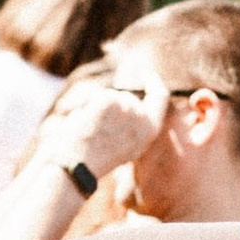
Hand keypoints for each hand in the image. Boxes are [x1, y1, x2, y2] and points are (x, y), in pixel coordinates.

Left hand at [44, 76, 161, 179]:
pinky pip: (96, 95)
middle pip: (129, 97)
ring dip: (98, 108)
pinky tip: (84, 123)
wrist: (79, 166)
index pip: (160, 96)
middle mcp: (142, 117)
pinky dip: (87, 105)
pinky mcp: (109, 101)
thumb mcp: (128, 145)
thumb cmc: (100, 158)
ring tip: (91, 131)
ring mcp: (126, 107)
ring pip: (111, 96)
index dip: (154, 82)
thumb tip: (133, 102)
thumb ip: (136, 124)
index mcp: (150, 130)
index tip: (146, 73)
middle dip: (113, 105)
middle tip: (99, 124)